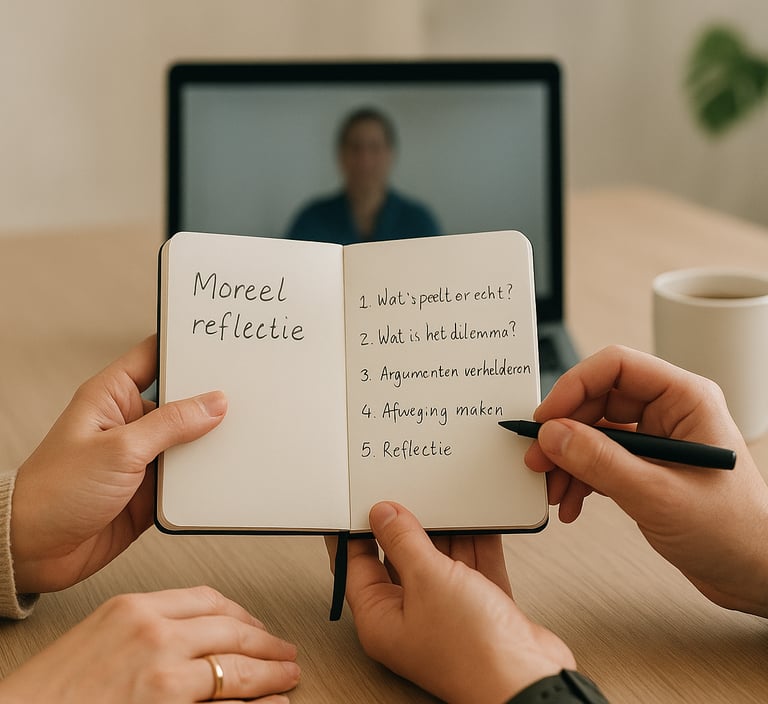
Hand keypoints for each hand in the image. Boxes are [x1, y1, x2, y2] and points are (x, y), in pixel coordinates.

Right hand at [0, 586, 298, 702]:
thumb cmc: (48, 692)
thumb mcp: (98, 638)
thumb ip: (146, 630)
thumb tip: (194, 638)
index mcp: (134, 606)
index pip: (207, 598)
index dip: (241, 614)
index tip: (254, 625)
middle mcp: (152, 630)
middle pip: (230, 627)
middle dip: (265, 640)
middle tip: (283, 651)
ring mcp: (160, 668)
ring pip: (235, 663)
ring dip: (270, 670)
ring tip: (286, 675)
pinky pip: (224, 701)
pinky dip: (254, 702)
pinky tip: (270, 703)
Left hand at [10, 336, 226, 592]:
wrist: (34, 550)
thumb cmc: (54, 492)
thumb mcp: (120, 449)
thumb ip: (171, 424)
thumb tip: (213, 403)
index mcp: (112, 396)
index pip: (155, 356)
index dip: (186, 347)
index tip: (220, 344)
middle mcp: (130, 422)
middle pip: (181, 399)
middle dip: (209, 398)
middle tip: (244, 393)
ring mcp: (142, 456)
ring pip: (189, 439)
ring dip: (209, 442)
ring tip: (240, 435)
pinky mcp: (151, 488)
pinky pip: (188, 476)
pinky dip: (205, 476)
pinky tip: (222, 473)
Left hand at [341, 501, 574, 703]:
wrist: (529, 679)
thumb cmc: (472, 651)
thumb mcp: (427, 579)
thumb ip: (403, 540)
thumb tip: (383, 515)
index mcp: (381, 618)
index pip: (357, 565)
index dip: (357, 530)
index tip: (362, 501)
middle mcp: (411, 616)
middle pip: (399, 559)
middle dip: (407, 526)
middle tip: (408, 493)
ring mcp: (446, 612)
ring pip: (439, 559)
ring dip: (445, 531)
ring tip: (444, 499)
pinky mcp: (480, 607)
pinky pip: (471, 565)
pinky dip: (475, 542)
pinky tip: (476, 518)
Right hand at [526, 344, 767, 616]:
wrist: (755, 574)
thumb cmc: (736, 533)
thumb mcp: (658, 495)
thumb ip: (600, 461)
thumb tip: (553, 434)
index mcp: (685, 399)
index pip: (617, 367)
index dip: (574, 386)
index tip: (546, 417)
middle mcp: (669, 413)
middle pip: (597, 400)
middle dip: (564, 432)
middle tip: (539, 458)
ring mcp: (656, 440)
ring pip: (593, 432)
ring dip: (567, 460)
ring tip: (554, 490)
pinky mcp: (645, 467)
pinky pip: (599, 459)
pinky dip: (579, 478)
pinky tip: (572, 503)